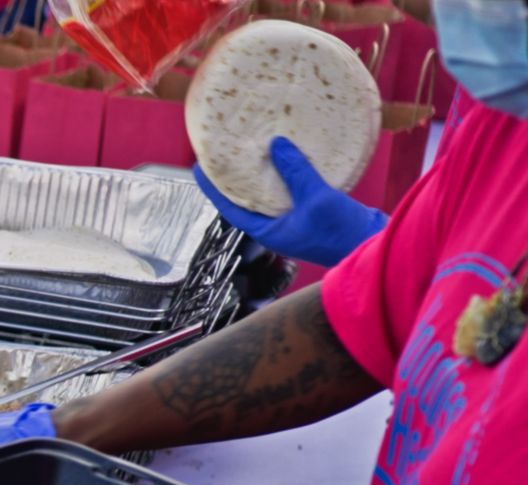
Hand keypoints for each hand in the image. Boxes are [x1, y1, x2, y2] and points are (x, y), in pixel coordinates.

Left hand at [193, 137, 387, 267]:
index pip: (230, 208)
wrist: (377, 247)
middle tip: (227, 151)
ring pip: (272, 192)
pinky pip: (295, 188)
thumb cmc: (342, 232)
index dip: (213, 189)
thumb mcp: (315, 199)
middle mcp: (277, 227)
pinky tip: (291, 153)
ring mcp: (296, 220)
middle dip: (237, 177)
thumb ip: (295, 172)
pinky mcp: (315, 211)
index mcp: (268, 231)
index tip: (199, 167)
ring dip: (265, 172)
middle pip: (248, 198)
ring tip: (256, 146)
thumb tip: (275, 144)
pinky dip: (291, 172)